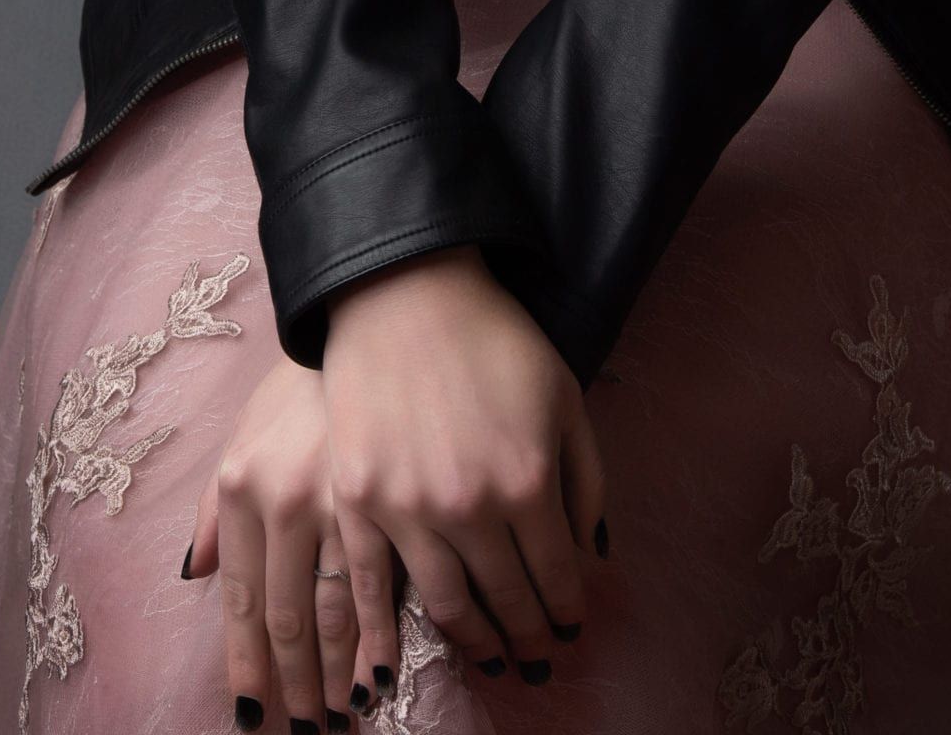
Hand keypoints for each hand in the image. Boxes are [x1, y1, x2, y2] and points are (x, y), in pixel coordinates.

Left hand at [183, 351, 380, 729]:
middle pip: (284, 619)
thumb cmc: (304, 385)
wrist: (372, 323)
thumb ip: (216, 511)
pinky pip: (381, 584)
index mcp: (241, 488)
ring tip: (341, 716)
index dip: (245, 665)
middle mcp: (283, 500)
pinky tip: (381, 673)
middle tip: (303, 730)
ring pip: (333, 613)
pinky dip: (381, 639)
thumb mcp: (244, 434)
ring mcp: (338, 501)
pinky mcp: (388, 497)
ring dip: (336, 675)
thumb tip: (192, 574)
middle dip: (293, 685)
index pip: (239, 601)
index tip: (251, 714)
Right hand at [320, 243, 608, 693]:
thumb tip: (591, 557)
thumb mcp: (563, 398)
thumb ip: (587, 481)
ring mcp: (409, 507)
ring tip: (490, 655)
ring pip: (448, 606)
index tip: (569, 630)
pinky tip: (414, 642)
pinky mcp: (359, 500)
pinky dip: (396, 627)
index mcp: (529, 481)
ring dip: (476, 641)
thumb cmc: (494, 339)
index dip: (566, 612)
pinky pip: (378, 586)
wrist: (406, 292)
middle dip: (529, 637)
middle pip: (508, 600)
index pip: (557, 578)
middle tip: (535, 658)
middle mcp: (471, 507)